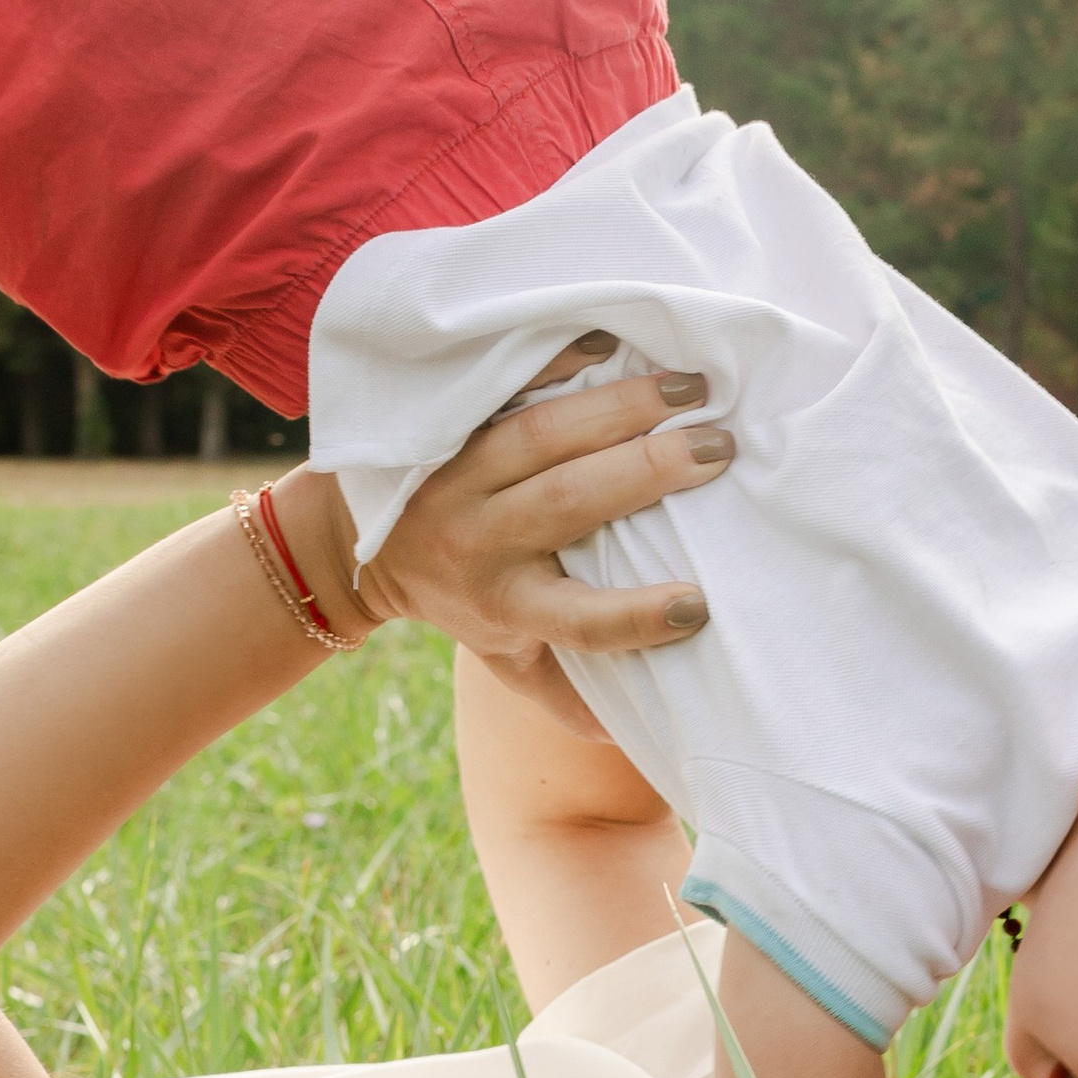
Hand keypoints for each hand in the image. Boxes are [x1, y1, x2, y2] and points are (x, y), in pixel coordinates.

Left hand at [360, 336, 731, 731]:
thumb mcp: (507, 659)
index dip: (635, 618)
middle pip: (566, 505)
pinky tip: (611, 343)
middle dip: (647, 473)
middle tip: (719, 450)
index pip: (576, 621)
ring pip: (539, 437)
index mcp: (507, 606)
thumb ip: (565, 695)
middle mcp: (483, 541)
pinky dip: (555, 363)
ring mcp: (461, 477)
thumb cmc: (464, 602)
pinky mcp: (450, 426)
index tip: (698, 606)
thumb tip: (634, 734)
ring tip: (690, 387)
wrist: (357, 544)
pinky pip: (504, 387)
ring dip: (618, 407)